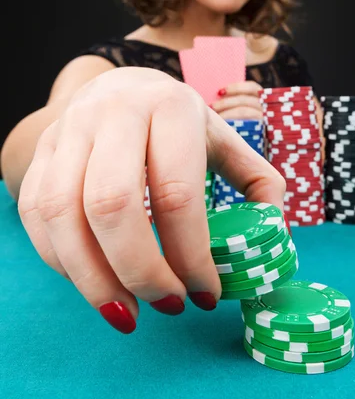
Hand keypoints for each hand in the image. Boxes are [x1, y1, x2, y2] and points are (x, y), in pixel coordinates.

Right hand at [18, 68, 285, 332]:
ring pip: (63, 214)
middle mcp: (112, 113)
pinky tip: (94, 279)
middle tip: (167, 304)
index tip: (205, 294)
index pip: (176, 193)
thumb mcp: (220, 137)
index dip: (191, 255)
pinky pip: (36, 214)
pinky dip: (61, 261)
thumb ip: (255, 179)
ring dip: (93, 278)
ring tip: (127, 311)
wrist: (117, 87)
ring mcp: (69, 131)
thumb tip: (273, 232)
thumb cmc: (174, 121)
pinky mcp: (41, 153)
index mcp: (169, 108)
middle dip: (140, 271)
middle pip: (113, 206)